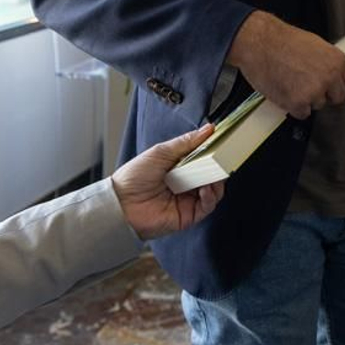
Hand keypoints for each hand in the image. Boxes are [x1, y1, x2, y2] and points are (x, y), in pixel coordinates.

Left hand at [111, 125, 225, 239]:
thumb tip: (208, 129)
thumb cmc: (134, 177)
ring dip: (217, 180)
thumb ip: (186, 142)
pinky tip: (206, 189)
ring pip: (214, 190)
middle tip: (223, 157)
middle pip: (211, 174)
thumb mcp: (161, 152)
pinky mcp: (189, 215)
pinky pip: (207, 206)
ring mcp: (188, 199)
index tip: (223, 141)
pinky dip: (211, 196)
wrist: (120, 204)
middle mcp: (186, 182)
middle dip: (218, 165)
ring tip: (214, 173)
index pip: (203, 157)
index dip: (213, 150)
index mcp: (179, 166)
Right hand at [227, 11, 344, 118]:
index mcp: (337, 60)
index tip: (331, 85)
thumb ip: (326, 62)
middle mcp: (330, 77)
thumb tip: (331, 74)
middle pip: (338, 98)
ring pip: (317, 105)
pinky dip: (293, 107)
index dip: (337, 84)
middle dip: (325, 95)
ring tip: (291, 83)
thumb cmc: (281, 40)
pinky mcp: (298, 103)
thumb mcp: (314, 44)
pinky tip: (285, 91)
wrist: (259, 43)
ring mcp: (314, 92)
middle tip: (309, 87)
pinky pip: (302, 113)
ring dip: (306, 99)